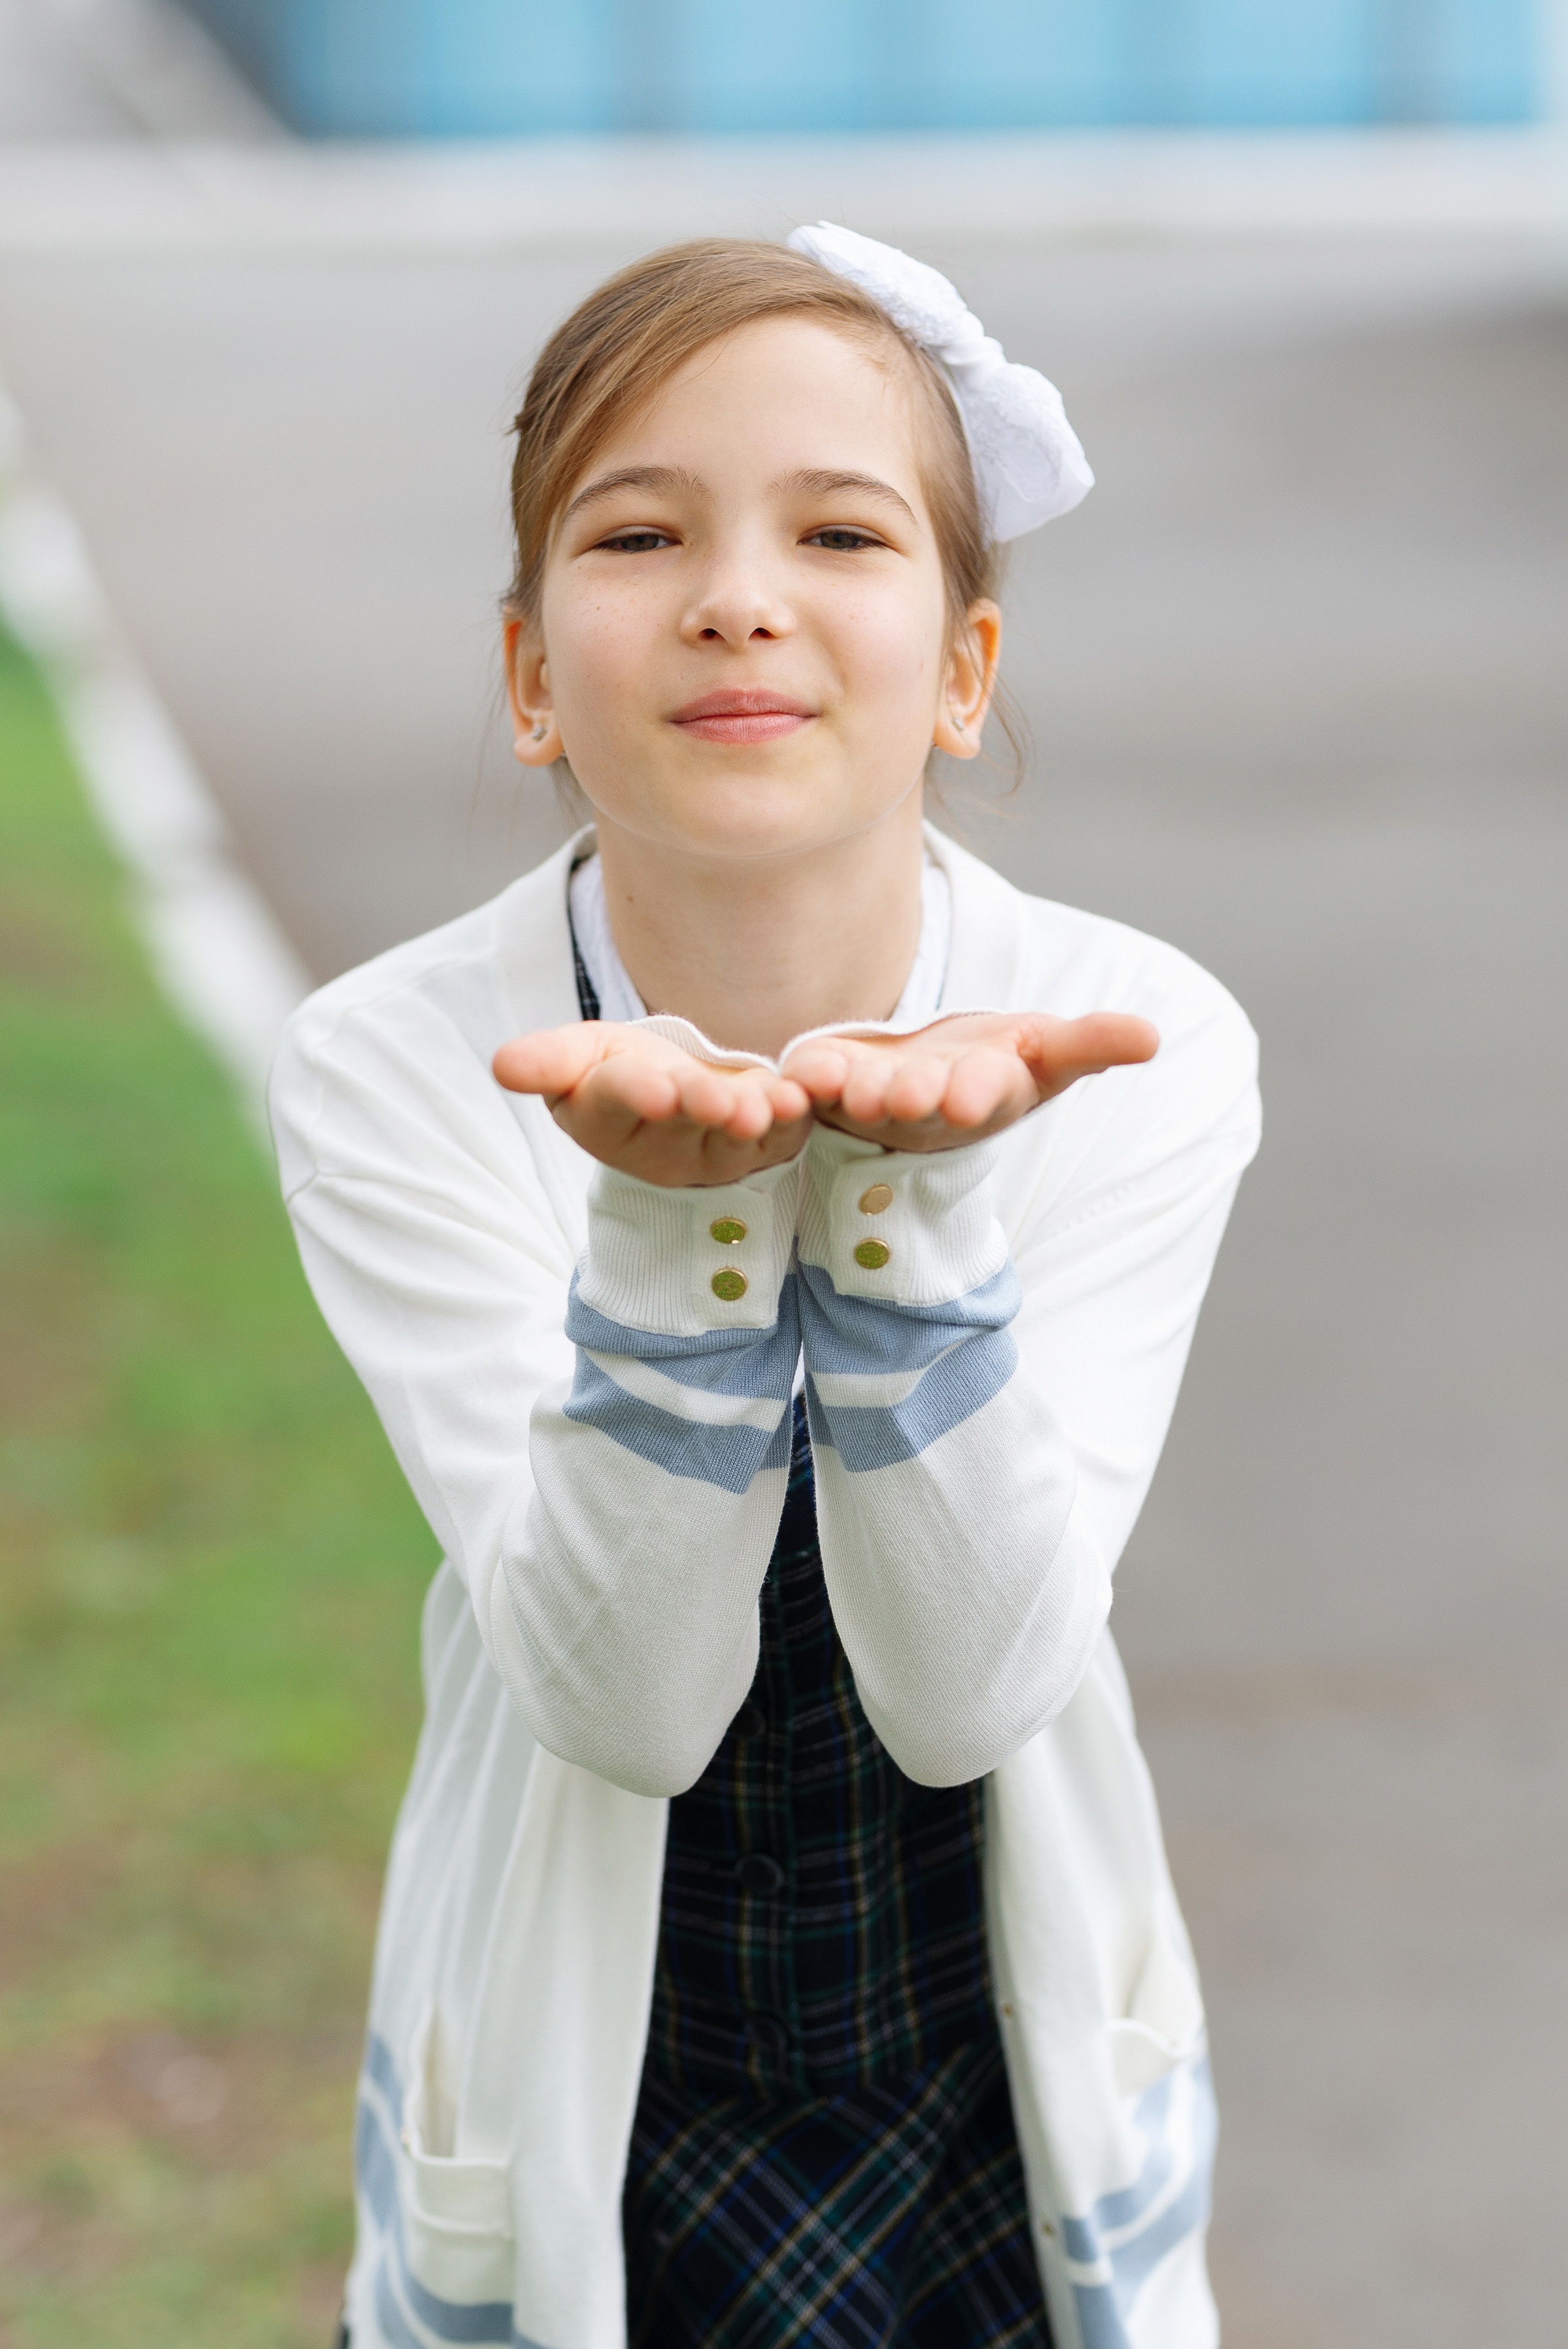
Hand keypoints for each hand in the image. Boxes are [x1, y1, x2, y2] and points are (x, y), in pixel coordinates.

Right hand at [493, 1023, 812, 1186]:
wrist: (679, 1093)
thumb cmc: (620, 1070)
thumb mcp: (579, 1058)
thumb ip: (548, 1062)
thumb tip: (501, 1065)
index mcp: (605, 1118)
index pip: (616, 1104)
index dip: (636, 1096)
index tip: (656, 1089)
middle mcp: (661, 1146)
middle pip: (680, 1124)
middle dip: (699, 1108)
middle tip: (717, 1099)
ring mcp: (715, 1153)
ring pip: (734, 1139)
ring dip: (752, 1121)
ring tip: (765, 1104)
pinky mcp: (765, 1147)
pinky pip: (782, 1137)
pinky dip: (793, 1118)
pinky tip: (800, 1098)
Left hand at [782, 1011, 1157, 1152]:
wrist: (919, 1083)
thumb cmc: (990, 1066)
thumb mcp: (1044, 1052)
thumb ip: (1091, 1043)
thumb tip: (1153, 1038)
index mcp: (983, 1094)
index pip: (987, 1094)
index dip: (981, 1093)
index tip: (975, 1096)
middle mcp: (925, 1106)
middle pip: (922, 1102)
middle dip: (918, 1099)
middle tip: (911, 1095)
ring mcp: (870, 1099)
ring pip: (862, 1099)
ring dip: (859, 1094)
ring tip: (857, 1089)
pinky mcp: (823, 1084)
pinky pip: (809, 1083)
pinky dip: (806, 1078)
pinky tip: (804, 1069)